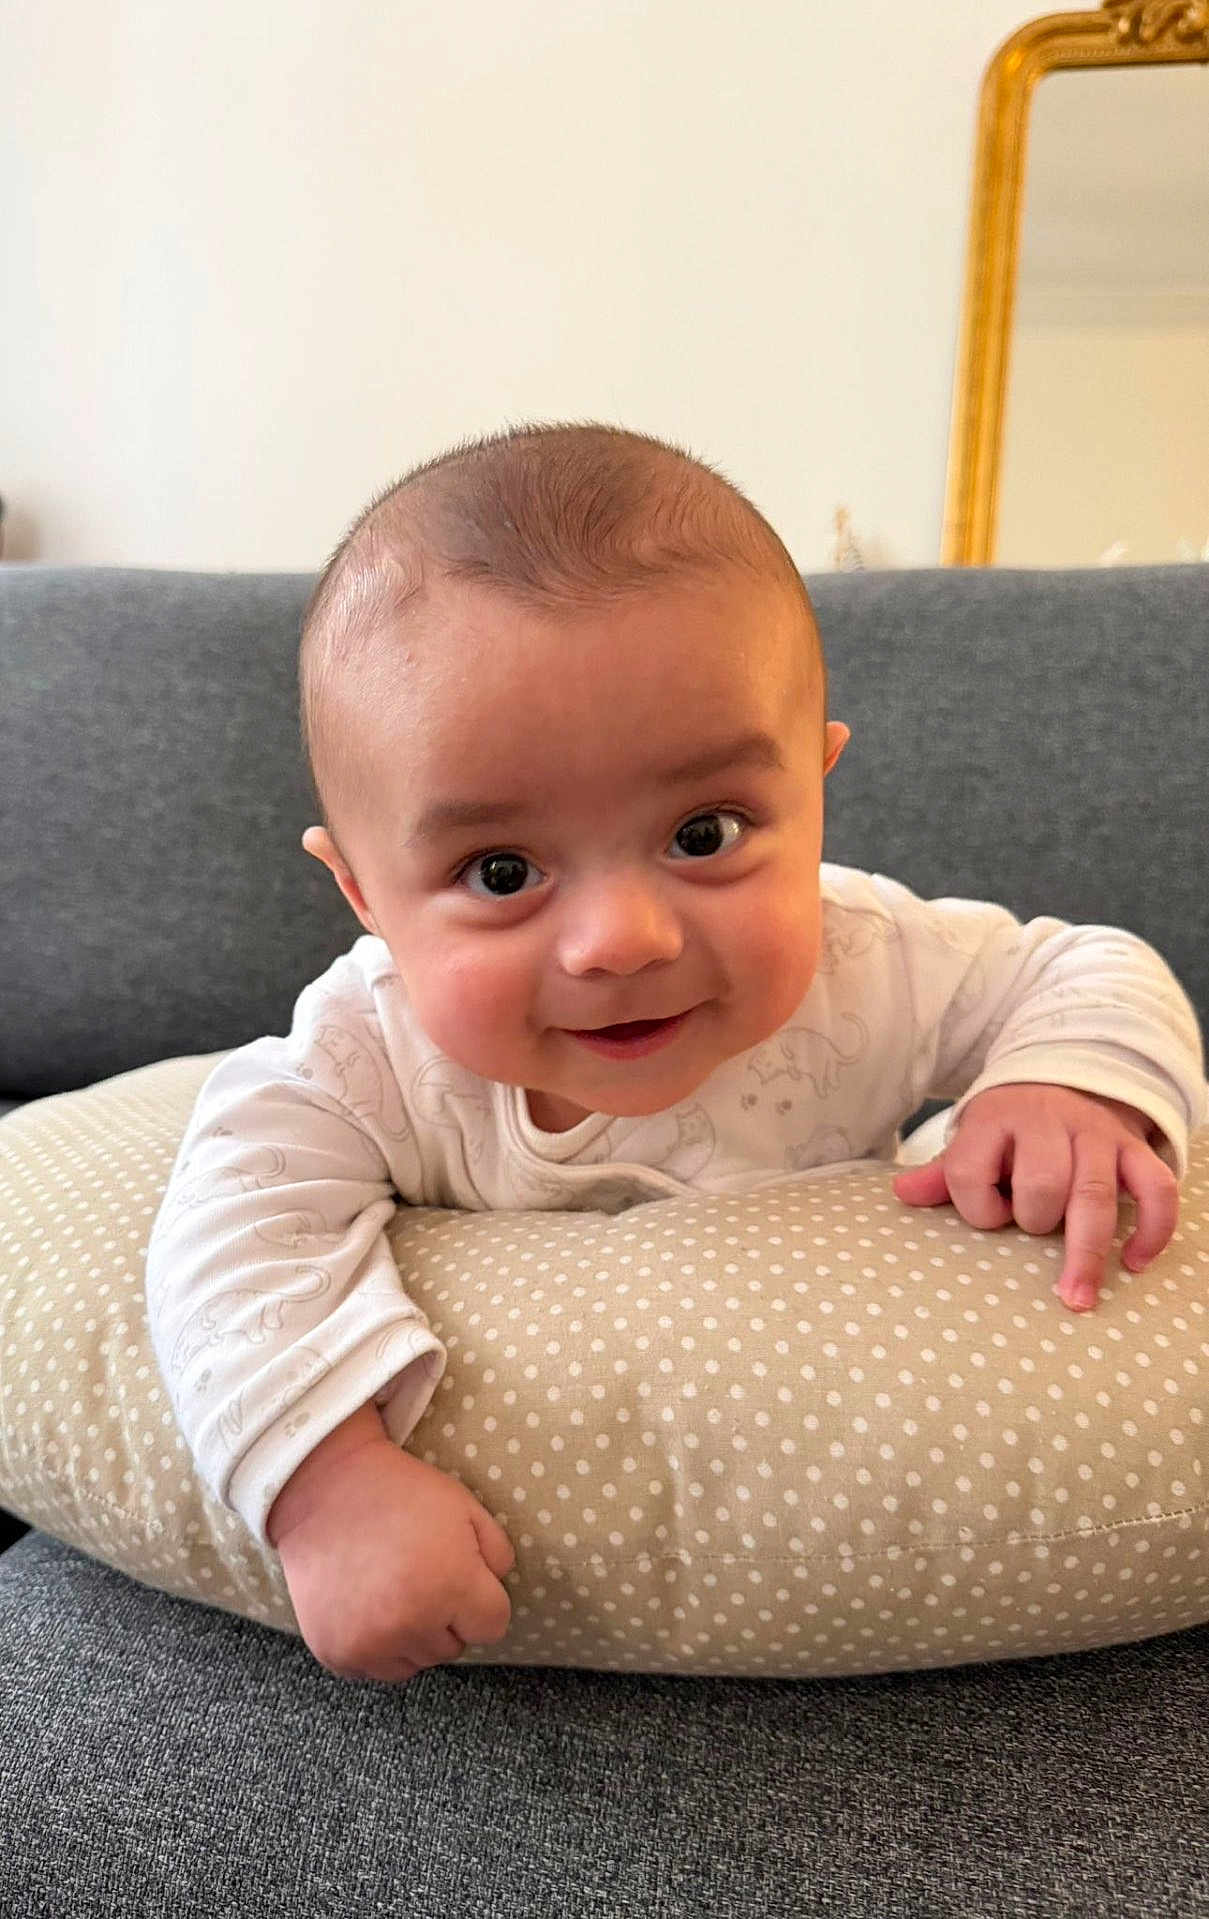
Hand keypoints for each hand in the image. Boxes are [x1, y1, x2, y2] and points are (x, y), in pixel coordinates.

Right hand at [268, 1406, 514, 1682]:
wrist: (324, 1490)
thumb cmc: (401, 1493)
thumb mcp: (464, 1507)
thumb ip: (496, 1555)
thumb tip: (497, 1589)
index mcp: (451, 1586)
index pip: (493, 1626)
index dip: (482, 1600)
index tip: (462, 1579)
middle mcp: (411, 1624)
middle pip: (453, 1647)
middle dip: (446, 1617)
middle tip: (421, 1576)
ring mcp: (370, 1644)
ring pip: (416, 1662)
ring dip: (413, 1636)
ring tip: (392, 1589)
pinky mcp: (337, 1654)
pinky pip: (376, 1668)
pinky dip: (377, 1645)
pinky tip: (366, 1604)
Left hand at [891, 1084, 1179, 1312]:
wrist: (1067, 1079)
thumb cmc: (1012, 1130)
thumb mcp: (973, 1140)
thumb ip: (942, 1172)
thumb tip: (902, 1194)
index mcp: (994, 1119)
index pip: (970, 1172)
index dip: (976, 1207)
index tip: (989, 1213)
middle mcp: (1047, 1122)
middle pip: (1040, 1184)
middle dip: (1033, 1220)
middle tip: (1032, 1227)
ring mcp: (1095, 1134)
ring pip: (1093, 1193)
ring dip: (1086, 1252)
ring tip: (1076, 1298)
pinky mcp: (1134, 1148)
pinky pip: (1156, 1189)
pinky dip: (1151, 1230)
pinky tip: (1132, 1262)